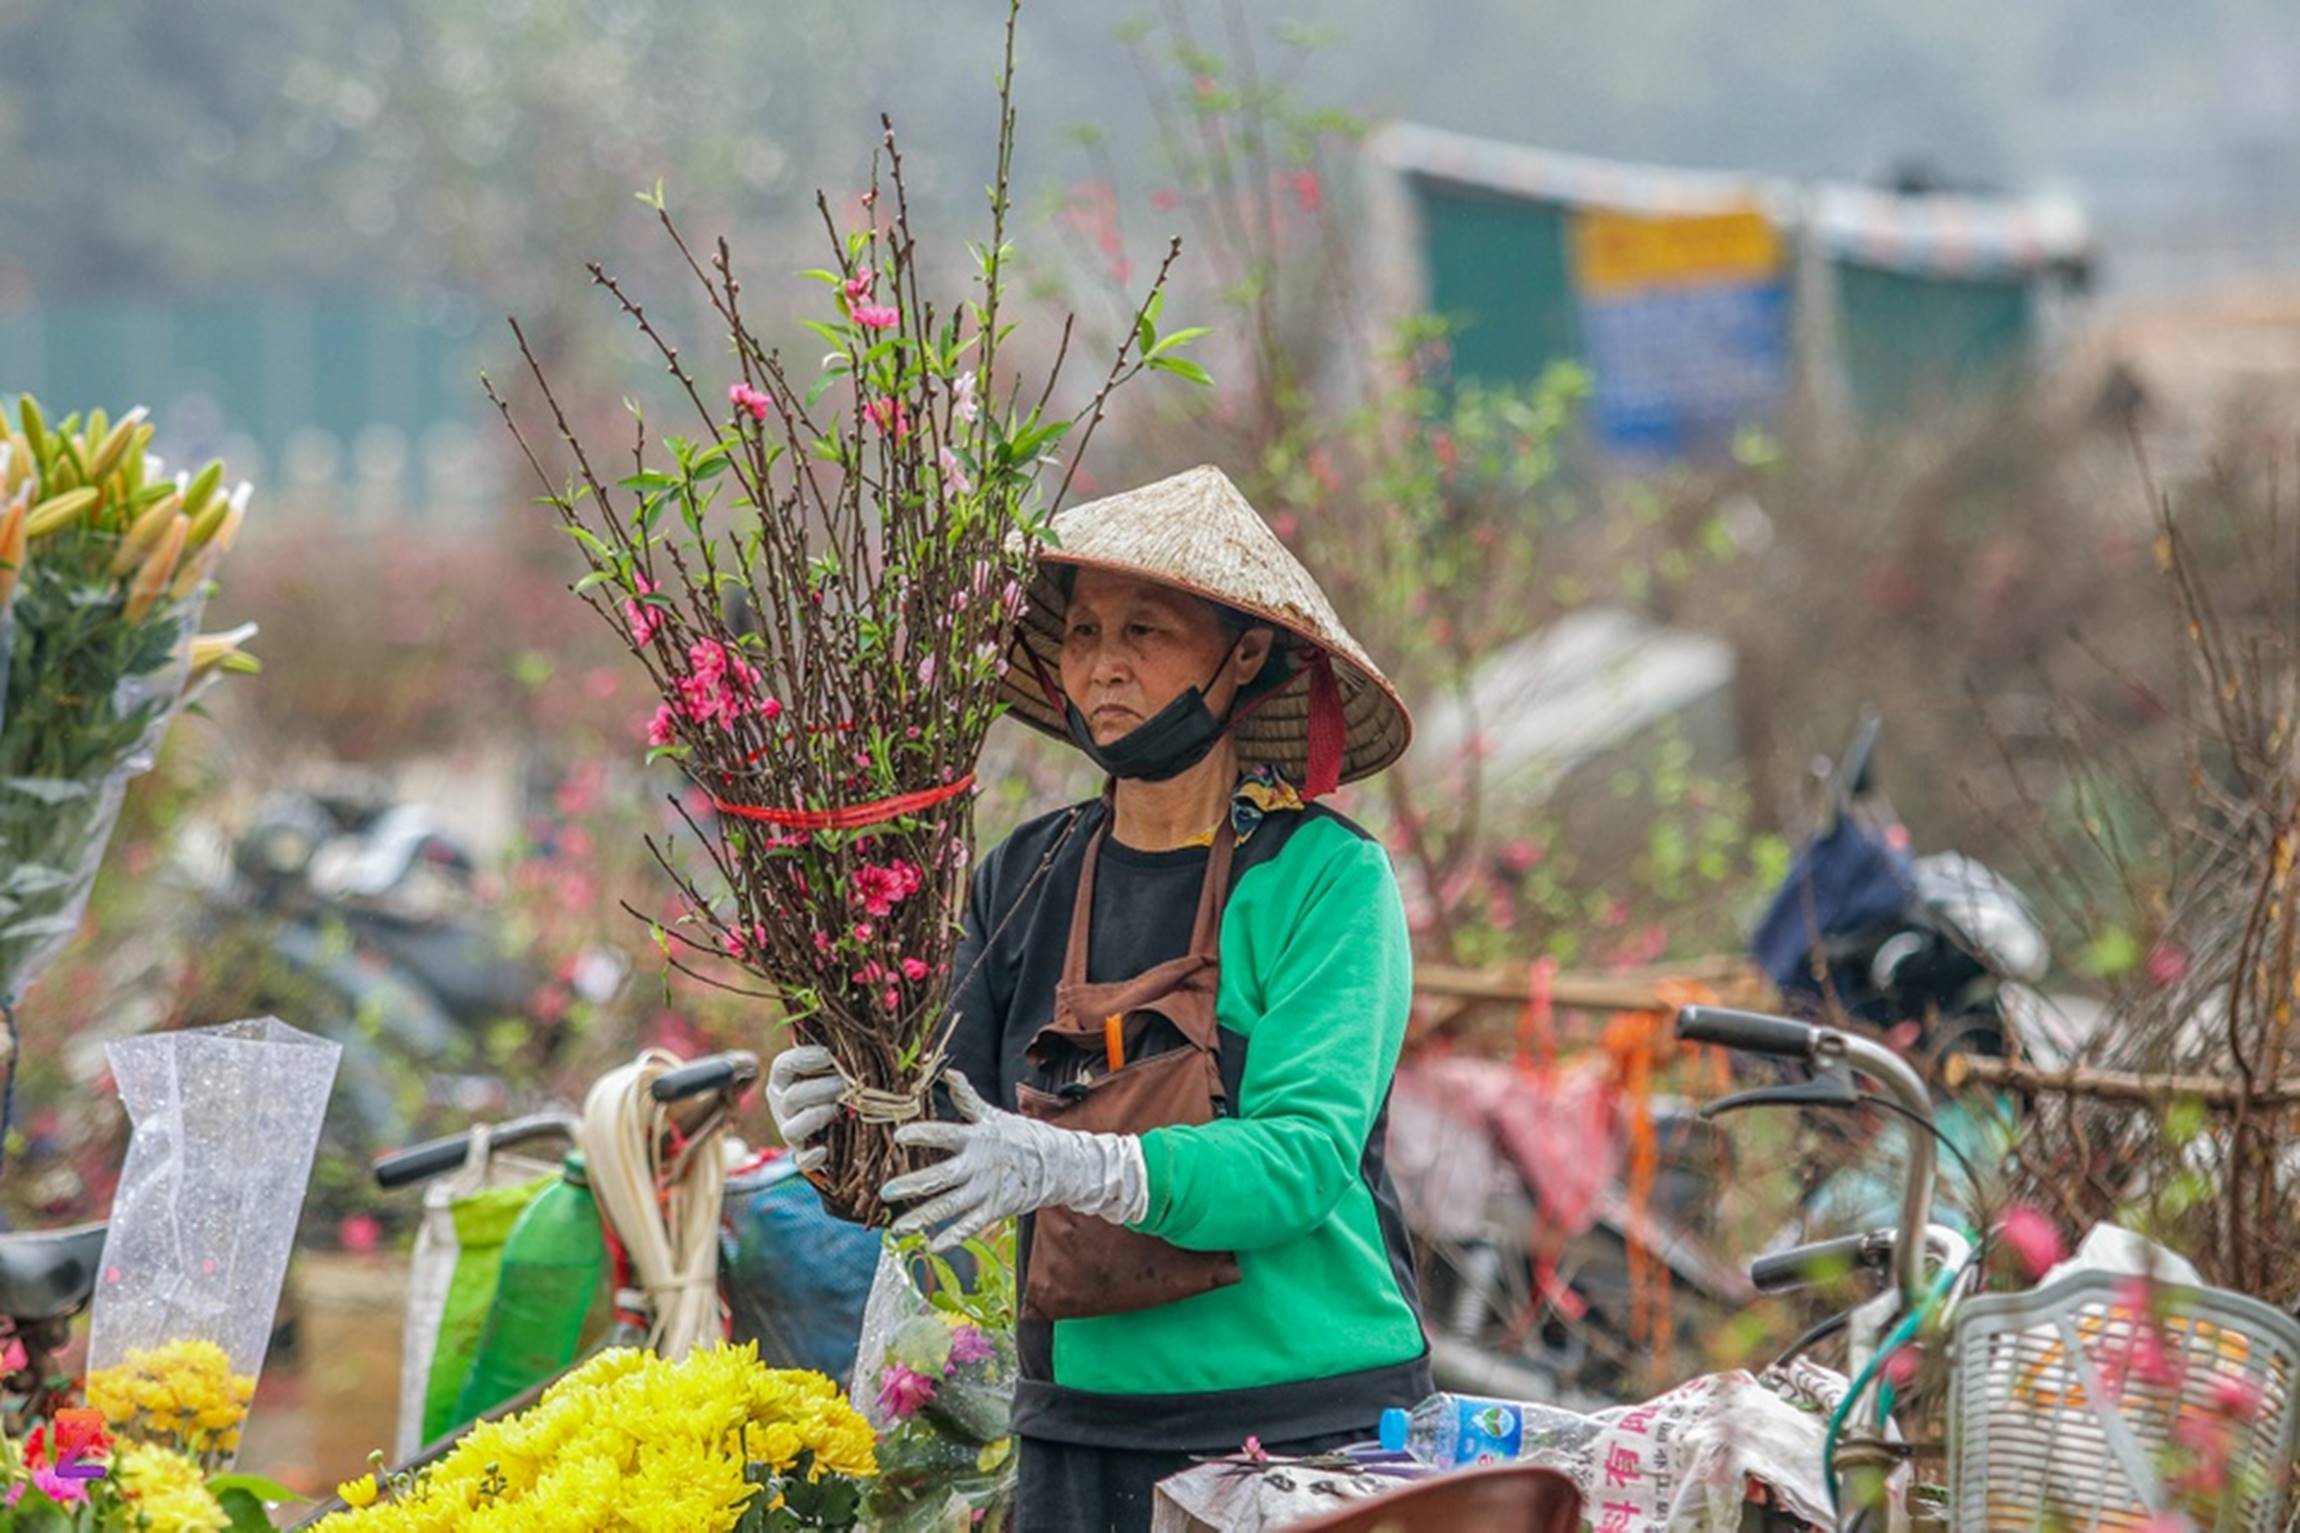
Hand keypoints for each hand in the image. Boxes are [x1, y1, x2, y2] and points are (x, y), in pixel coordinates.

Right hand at [765, 1044, 844, 1172]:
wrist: (842, 1131)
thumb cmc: (838, 1087)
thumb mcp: (833, 1069)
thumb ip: (838, 1056)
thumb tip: (859, 1037)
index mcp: (786, 1079)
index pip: (783, 1065)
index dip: (805, 1059)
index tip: (830, 1055)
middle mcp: (783, 1105)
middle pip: (792, 1097)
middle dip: (822, 1089)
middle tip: (848, 1085)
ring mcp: (791, 1131)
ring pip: (792, 1128)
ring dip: (817, 1117)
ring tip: (838, 1110)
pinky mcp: (803, 1156)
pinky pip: (802, 1160)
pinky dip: (812, 1157)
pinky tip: (825, 1150)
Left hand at [880, 1071, 1146, 1250]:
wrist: (1060, 1164)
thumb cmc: (1022, 1136)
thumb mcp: (994, 1115)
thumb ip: (968, 1098)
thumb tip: (949, 1072)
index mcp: (977, 1138)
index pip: (945, 1134)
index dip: (922, 1134)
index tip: (897, 1136)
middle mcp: (978, 1166)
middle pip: (941, 1177)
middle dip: (912, 1185)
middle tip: (885, 1191)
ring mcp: (987, 1190)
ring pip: (950, 1206)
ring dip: (923, 1217)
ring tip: (897, 1227)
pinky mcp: (995, 1209)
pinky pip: (970, 1226)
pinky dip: (952, 1237)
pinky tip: (931, 1245)